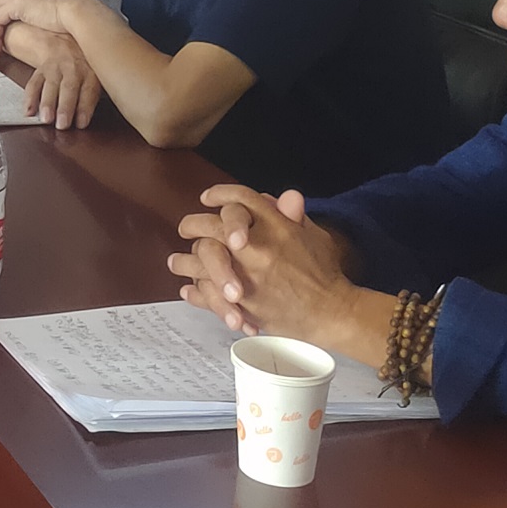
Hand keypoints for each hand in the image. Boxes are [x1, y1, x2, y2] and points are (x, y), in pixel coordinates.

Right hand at [4, 21, 101, 128]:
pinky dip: (30, 98)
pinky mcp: (41, 70)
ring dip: (47, 103)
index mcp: (90, 71)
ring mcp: (55, 68)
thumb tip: (94, 116)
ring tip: (46, 118)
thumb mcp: (98, 72)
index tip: (81, 123)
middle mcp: (72, 68)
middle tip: (62, 124)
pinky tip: (28, 111)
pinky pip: (34, 83)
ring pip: (50, 86)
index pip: (89, 90)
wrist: (66, 39)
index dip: (85, 107)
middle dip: (65, 106)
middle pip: (69, 88)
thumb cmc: (86, 63)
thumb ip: (96, 93)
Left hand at [167, 187, 370, 346]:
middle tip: (185, 229)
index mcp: (274, 225)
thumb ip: (292, 216)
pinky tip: (188, 289)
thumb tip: (277, 197)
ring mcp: (245, 274)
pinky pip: (208, 294)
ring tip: (176, 262)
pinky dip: (195, 292)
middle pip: (212, 226)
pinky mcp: (241, 302)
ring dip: (185, 261)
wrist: (330, 312)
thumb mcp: (312, 235)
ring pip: (202, 261)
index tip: (207, 198)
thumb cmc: (324, 273)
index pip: (239, 199)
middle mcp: (256, 246)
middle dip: (193, 225)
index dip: (220, 195)